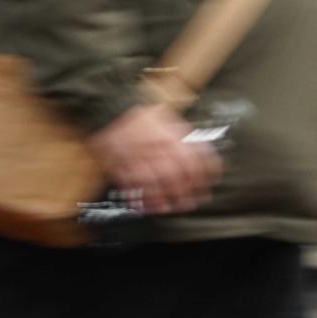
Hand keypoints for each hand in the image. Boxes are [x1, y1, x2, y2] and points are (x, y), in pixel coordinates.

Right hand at [86, 103, 221, 214]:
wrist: (113, 109)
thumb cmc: (142, 116)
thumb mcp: (169, 120)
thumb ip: (184, 138)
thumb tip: (201, 154)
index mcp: (169, 137)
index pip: (190, 160)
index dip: (200, 177)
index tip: (203, 188)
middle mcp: (154, 148)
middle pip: (172, 175)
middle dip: (182, 194)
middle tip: (188, 204)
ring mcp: (136, 157)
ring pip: (150, 183)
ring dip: (160, 199)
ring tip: (167, 208)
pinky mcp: (120, 164)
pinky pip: (129, 184)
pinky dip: (137, 197)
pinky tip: (144, 206)